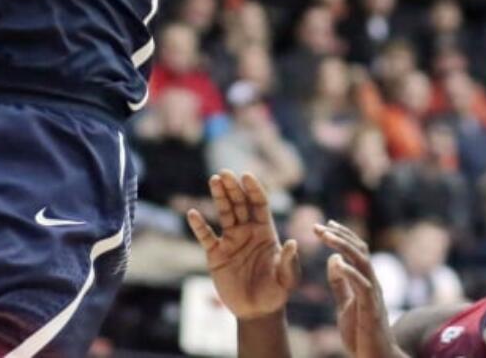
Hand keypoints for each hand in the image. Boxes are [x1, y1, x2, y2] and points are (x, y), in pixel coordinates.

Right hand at [188, 171, 298, 320]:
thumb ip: (289, 262)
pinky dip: (199, 225)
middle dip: (233, 187)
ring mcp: (231, 240)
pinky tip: (193, 214)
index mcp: (265, 232)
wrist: (257, 312)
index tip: (247, 176)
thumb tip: (293, 243)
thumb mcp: (287, 279)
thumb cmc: (276, 292)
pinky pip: (206, 236)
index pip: (259, 204)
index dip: (254, 190)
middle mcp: (247, 231)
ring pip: (224, 213)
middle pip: (239, 203)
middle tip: (225, 173)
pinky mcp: (216, 253)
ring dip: (219, 196)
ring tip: (214, 180)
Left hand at [318, 221, 400, 357]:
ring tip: (326, 236)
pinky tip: (338, 263)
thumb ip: (340, 283)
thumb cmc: (362, 333)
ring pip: (362, 262)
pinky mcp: (372, 310)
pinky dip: (351, 272)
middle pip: (360, 250)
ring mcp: (373, 295)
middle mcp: (371, 283)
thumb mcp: (345, 304)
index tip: (324, 225)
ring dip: (344, 246)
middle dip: (339, 235)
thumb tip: (334, 259)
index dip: (342, 235)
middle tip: (318, 227)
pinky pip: (363, 287)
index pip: (356, 250)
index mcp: (365, 281)